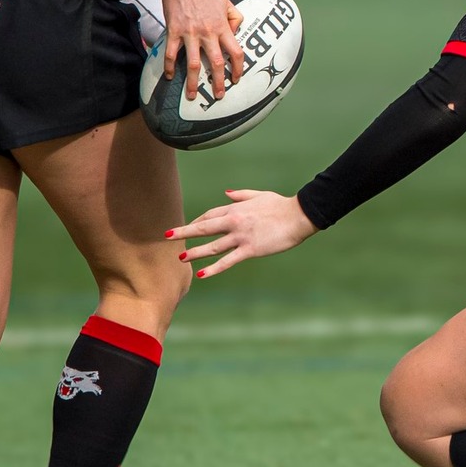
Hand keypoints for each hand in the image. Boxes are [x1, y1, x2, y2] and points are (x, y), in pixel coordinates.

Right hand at [144, 0, 244, 101]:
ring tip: (192, 96)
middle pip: (216, 63)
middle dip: (219, 82)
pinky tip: (170, 77)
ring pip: (193, 64)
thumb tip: (235, 36)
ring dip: (193, 82)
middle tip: (219, 96)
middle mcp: (208, 33)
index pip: (236, 52)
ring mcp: (190, 33)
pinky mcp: (173, 31)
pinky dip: (170, 67)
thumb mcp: (227, 3)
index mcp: (223, 27)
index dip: (238, 69)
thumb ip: (235, 20)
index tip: (237, 79)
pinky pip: (171, 54)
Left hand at [167, 189, 316, 278]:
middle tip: (166, 236)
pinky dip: (213, 268)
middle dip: (184, 232)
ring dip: (195, 251)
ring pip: (212, 245)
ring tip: (181, 258)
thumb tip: (225, 193)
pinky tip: (201, 273)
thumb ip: (240, 195)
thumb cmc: (281, 205)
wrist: (299, 215)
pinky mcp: (250, 249)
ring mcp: (241, 236)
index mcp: (235, 208)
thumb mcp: (259, 195)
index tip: (188, 228)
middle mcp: (234, 222)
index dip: (196, 222)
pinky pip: (228, 261)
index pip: (209, 215)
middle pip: (203, 227)